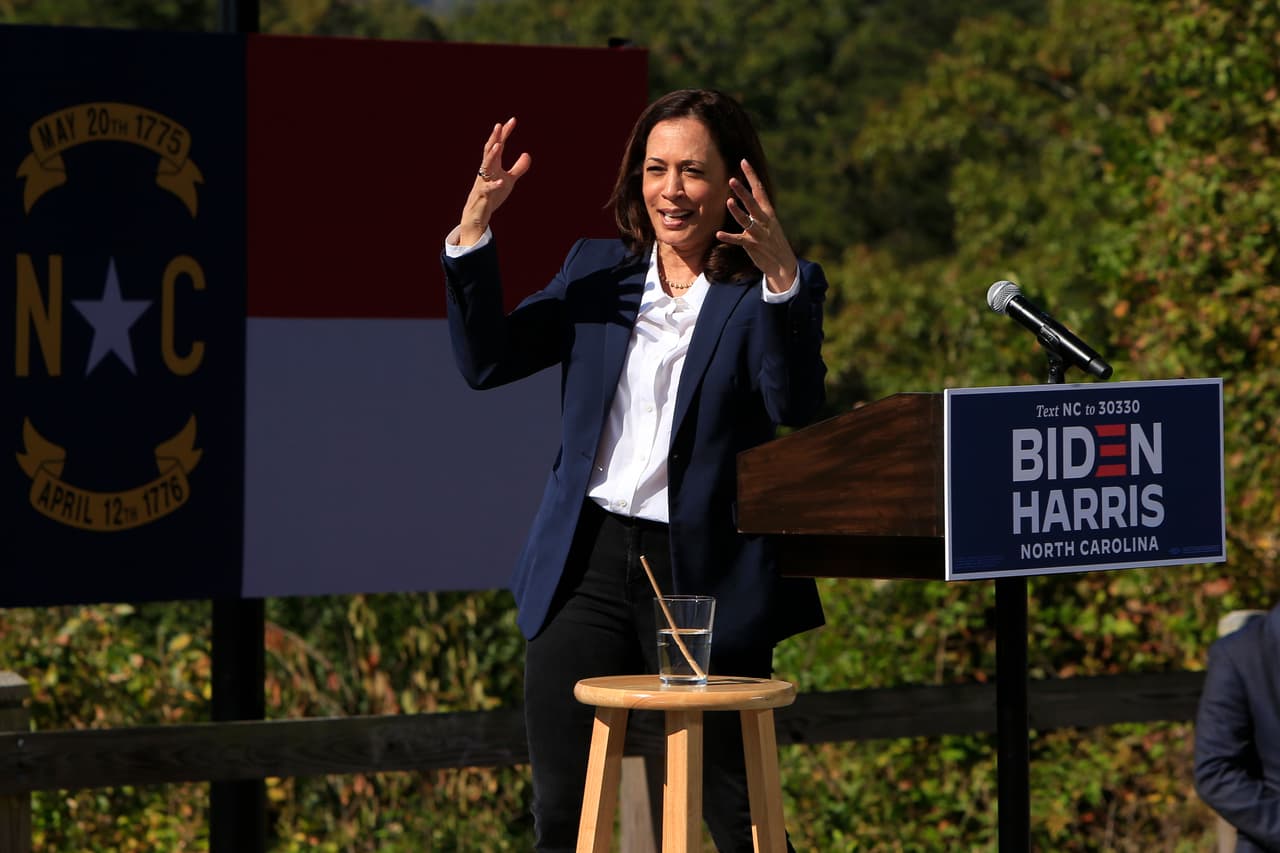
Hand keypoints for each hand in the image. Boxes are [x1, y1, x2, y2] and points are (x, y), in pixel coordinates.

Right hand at [456, 117, 532, 245]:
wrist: (478, 212)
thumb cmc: (493, 195)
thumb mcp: (509, 180)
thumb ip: (518, 168)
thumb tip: (527, 154)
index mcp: (493, 164)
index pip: (499, 145)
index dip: (505, 133)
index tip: (513, 120)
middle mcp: (486, 169)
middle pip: (489, 150)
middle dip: (494, 138)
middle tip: (499, 125)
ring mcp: (483, 180)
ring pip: (486, 165)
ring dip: (492, 155)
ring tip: (498, 145)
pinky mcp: (483, 194)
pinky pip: (488, 188)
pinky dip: (494, 185)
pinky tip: (501, 182)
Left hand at [715, 160, 797, 292]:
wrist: (783, 263)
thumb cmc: (773, 240)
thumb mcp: (769, 222)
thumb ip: (758, 210)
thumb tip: (747, 195)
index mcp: (768, 212)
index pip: (759, 189)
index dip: (751, 175)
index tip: (743, 161)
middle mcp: (764, 220)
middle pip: (752, 202)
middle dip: (742, 191)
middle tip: (732, 179)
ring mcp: (758, 233)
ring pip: (746, 220)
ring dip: (737, 211)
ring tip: (729, 201)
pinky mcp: (752, 245)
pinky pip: (739, 240)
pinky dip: (729, 237)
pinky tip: (718, 234)